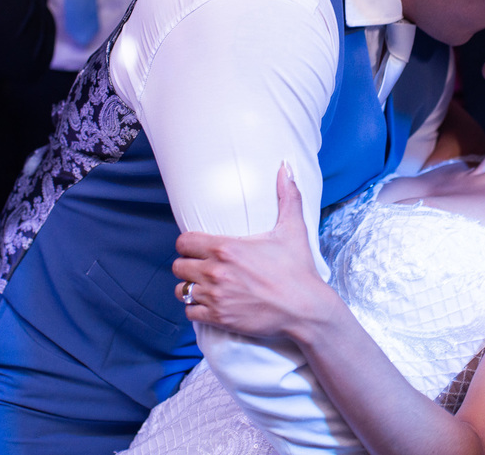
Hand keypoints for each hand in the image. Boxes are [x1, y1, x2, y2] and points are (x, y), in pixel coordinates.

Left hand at [173, 164, 332, 338]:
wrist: (305, 308)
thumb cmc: (298, 269)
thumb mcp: (293, 229)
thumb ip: (287, 196)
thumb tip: (286, 167)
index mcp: (226, 248)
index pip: (184, 242)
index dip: (188, 244)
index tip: (197, 247)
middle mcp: (216, 272)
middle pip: (178, 266)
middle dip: (188, 265)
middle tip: (200, 266)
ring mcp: (215, 297)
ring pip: (181, 290)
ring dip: (190, 288)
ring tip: (202, 286)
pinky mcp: (219, 318)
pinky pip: (190, 312)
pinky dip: (196, 309)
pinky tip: (208, 304)